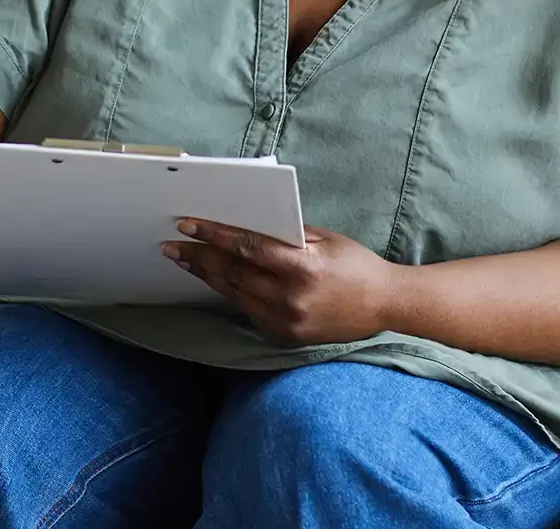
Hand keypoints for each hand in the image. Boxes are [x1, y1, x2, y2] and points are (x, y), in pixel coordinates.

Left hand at [163, 219, 395, 346]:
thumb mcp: (324, 239)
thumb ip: (285, 234)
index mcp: (302, 267)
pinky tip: (214, 281)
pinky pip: (248, 310)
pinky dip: (231, 293)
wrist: (386, 306)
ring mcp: (286, 321)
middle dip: (199, 257)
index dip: (213, 236)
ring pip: (234, 294)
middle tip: (172, 246)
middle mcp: (290, 297)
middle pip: (233, 273)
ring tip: (185, 261)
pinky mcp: (285, 336)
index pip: (246, 247)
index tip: (187, 225)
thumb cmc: (357, 265)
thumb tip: (244, 223)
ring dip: (207, 276)